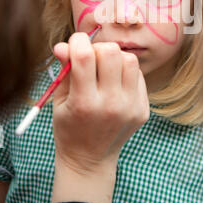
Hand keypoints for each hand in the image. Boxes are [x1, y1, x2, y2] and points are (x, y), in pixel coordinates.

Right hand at [51, 33, 149, 202]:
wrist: (90, 161)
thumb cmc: (69, 128)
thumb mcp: (60, 100)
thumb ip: (65, 70)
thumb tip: (64, 45)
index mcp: (84, 103)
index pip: (85, 56)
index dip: (77, 42)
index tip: (74, 43)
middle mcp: (111, 104)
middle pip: (112, 52)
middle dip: (97, 48)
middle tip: (91, 59)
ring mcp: (131, 107)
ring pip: (130, 60)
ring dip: (115, 58)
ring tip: (105, 70)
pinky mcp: (143, 109)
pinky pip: (138, 76)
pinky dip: (126, 72)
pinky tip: (115, 83)